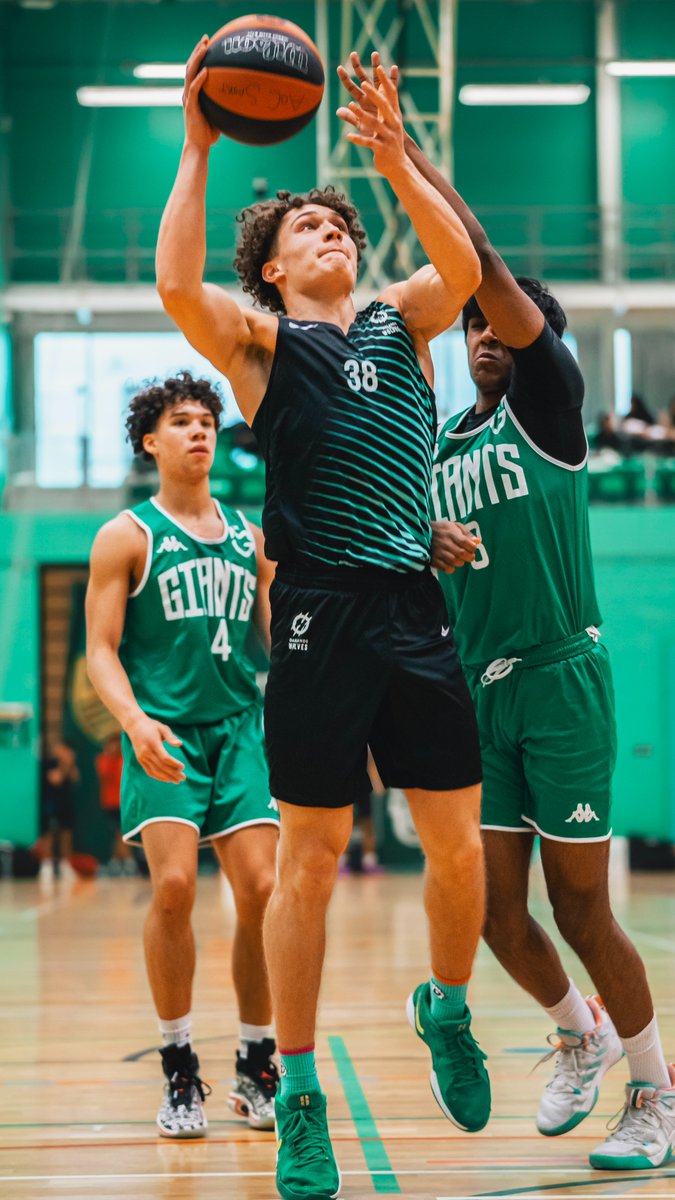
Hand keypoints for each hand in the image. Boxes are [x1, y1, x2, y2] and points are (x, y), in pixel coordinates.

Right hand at [126, 713, 185, 783]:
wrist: (135, 725)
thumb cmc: (152, 726)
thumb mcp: (163, 728)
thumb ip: (171, 737)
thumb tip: (180, 744)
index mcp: (152, 743)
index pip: (165, 758)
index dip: (174, 764)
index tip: (183, 767)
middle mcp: (146, 752)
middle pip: (161, 767)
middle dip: (173, 773)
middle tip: (183, 778)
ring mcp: (142, 757)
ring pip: (155, 771)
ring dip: (167, 778)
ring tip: (177, 781)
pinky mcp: (140, 760)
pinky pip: (149, 771)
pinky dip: (158, 777)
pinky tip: (167, 779)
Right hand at [183, 35, 219, 150]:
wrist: (198, 147)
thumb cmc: (209, 135)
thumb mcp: (218, 116)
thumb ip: (223, 104)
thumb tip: (239, 99)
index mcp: (193, 94)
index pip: (195, 70)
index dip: (200, 56)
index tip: (208, 44)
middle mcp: (188, 93)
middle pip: (190, 66)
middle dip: (198, 50)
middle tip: (206, 38)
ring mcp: (188, 99)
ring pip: (190, 73)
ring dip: (197, 58)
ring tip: (204, 46)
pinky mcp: (190, 106)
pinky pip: (194, 89)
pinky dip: (199, 79)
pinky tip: (206, 71)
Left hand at [336, 54, 406, 178]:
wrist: (399, 166)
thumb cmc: (389, 142)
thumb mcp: (382, 125)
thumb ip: (369, 112)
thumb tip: (357, 100)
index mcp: (393, 115)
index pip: (390, 95)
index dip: (385, 81)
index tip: (380, 67)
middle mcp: (392, 123)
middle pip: (382, 105)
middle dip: (373, 93)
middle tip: (363, 83)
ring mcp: (387, 136)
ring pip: (374, 123)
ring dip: (361, 114)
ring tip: (350, 105)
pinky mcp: (381, 149)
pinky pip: (368, 143)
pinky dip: (358, 139)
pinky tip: (348, 136)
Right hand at [431, 520, 479, 573]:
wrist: (421, 534)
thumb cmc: (442, 530)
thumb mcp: (454, 526)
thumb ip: (466, 533)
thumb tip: (477, 541)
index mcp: (451, 533)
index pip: (466, 542)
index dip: (472, 547)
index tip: (473, 548)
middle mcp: (445, 542)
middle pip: (462, 553)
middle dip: (469, 556)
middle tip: (469, 556)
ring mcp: (438, 552)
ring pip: (455, 562)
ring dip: (460, 562)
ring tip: (459, 559)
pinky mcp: (433, 560)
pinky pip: (446, 568)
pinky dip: (451, 568)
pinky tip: (451, 563)